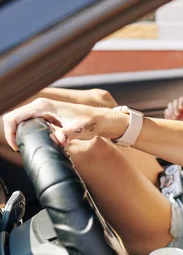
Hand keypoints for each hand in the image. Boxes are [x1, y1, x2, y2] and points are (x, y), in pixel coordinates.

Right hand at [2, 98, 124, 150]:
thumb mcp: (78, 130)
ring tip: (26, 147)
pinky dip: (28, 132)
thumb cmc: (90, 122)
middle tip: (21, 149)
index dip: (9, 132)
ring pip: (22, 121)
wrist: (101, 119)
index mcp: (43, 106)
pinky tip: (35, 142)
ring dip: (19, 133)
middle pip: (15, 118)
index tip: (17, 146)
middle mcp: (41, 106)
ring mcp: (43, 110)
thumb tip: (57, 140)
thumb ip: (66, 134)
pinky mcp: (47, 116)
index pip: (14, 116)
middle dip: (12, 134)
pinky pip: (30, 123)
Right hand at [164, 96, 182, 121]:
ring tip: (174, 117)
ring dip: (172, 110)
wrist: (182, 129)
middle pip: (175, 101)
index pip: (181, 99)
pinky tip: (171, 119)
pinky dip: (168, 114)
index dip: (181, 102)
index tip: (181, 108)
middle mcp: (178, 105)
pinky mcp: (168, 112)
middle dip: (176, 107)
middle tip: (177, 114)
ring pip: (170, 104)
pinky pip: (166, 110)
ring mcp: (172, 108)